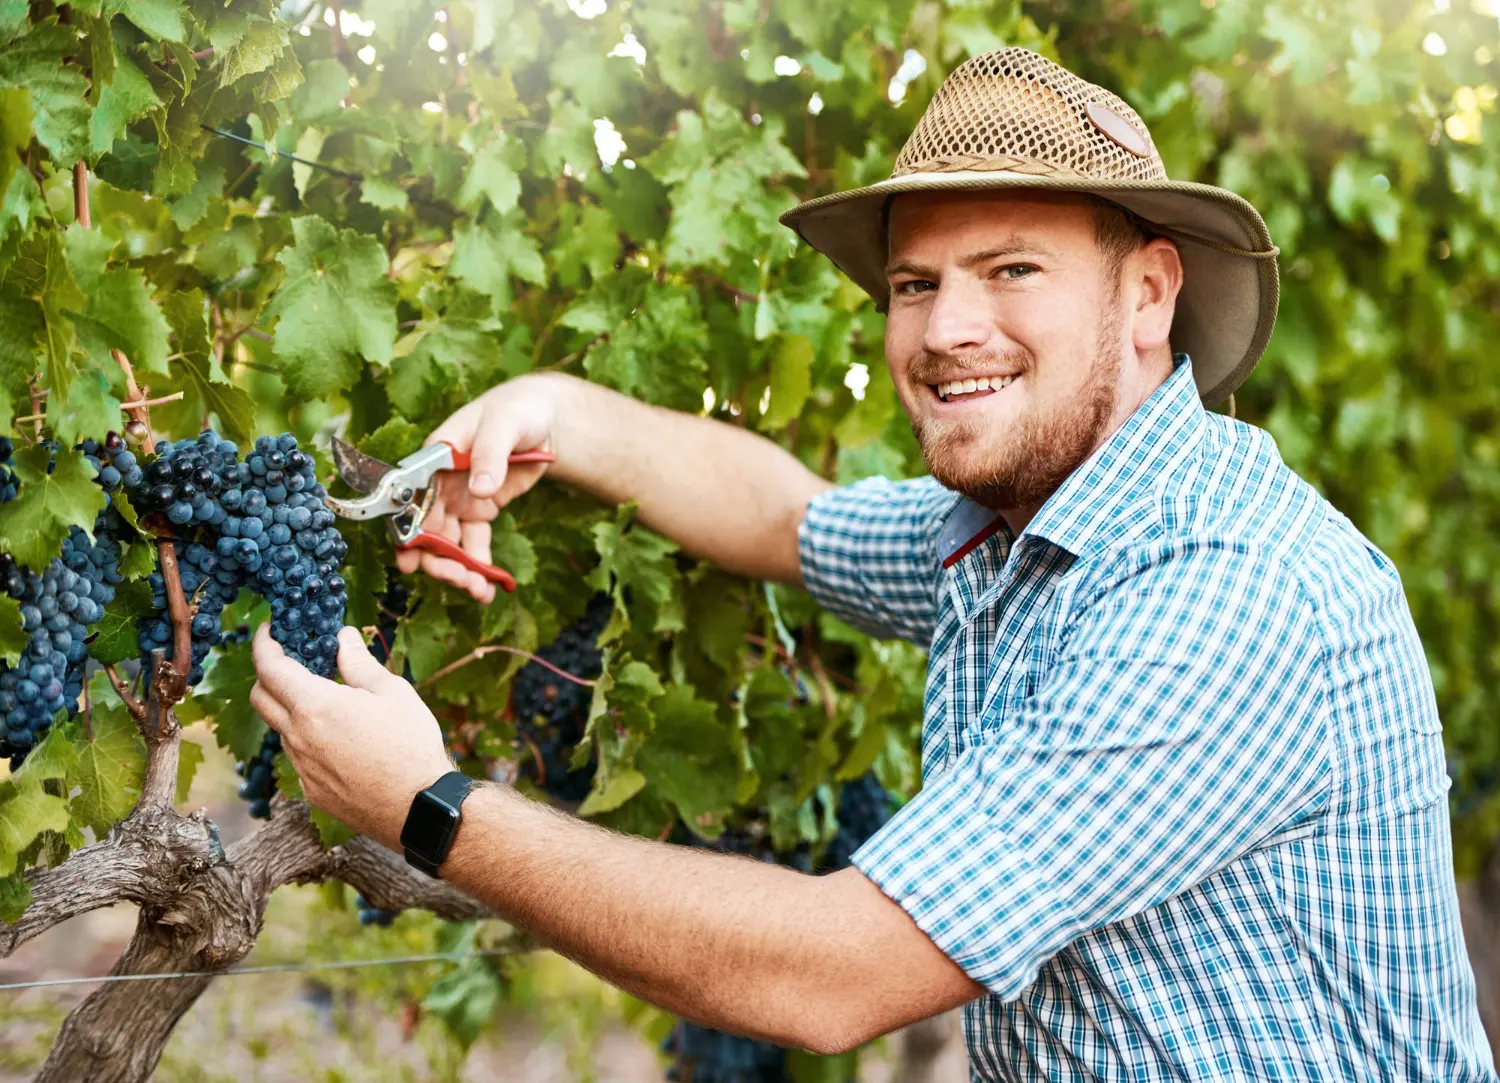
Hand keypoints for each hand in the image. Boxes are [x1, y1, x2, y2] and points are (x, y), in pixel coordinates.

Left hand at [249, 625, 452, 847]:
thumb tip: (343, 637)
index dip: (263, 643)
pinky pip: (299, 757)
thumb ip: (359, 663)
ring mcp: (302, 767)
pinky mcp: (312, 791)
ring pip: (281, 729)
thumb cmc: (409, 744)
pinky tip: (340, 740)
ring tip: (326, 702)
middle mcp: (297, 737)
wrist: (418, 807)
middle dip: (266, 674)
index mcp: (314, 706)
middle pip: (260, 699)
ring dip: (290, 709)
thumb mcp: (392, 692)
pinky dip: (308, 739)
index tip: (268, 630)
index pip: (269, 668)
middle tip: (289, 661)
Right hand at [396, 374, 570, 603]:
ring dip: (458, 570)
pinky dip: (479, 566)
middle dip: (437, 560)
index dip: (406, 532)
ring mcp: (460, 499)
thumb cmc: (517, 410)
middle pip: (426, 530)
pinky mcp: (481, 511)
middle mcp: (440, 483)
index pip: (409, 499)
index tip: (410, 562)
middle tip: (458, 580)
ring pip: (449, 543)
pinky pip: (475, 544)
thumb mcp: (503, 425)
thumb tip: (479, 489)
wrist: (545, 417)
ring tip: (478, 591)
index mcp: (434, 459)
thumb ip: (489, 454)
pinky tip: (488, 588)